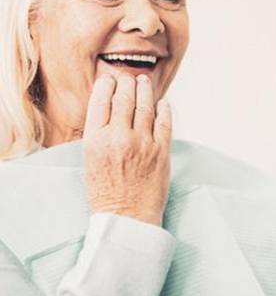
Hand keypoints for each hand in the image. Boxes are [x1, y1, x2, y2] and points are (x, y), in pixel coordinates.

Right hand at [82, 73, 171, 225]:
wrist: (126, 218)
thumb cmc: (106, 193)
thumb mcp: (90, 160)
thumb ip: (99, 133)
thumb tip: (110, 107)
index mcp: (95, 140)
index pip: (101, 100)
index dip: (107, 84)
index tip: (110, 78)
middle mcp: (118, 137)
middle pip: (124, 98)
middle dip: (127, 82)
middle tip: (128, 77)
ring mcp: (142, 143)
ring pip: (145, 105)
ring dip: (145, 89)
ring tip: (144, 81)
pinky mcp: (161, 150)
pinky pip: (164, 121)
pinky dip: (164, 108)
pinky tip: (162, 102)